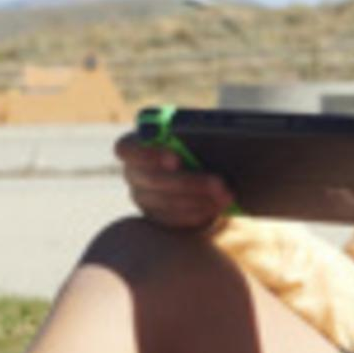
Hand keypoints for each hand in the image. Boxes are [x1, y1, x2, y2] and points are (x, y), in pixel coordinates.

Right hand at [115, 132, 232, 231]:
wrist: (198, 165)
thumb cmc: (194, 140)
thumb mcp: (193, 133)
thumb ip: (192, 133)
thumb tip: (210, 138)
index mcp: (134, 144)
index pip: (127, 149)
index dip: (148, 154)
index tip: (176, 159)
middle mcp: (132, 172)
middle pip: (152, 180)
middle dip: (189, 182)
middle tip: (220, 182)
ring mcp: (142, 197)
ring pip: (166, 202)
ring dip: (199, 199)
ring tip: (226, 195)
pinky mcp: (155, 216)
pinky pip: (173, 218)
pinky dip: (197, 213)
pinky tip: (217, 207)